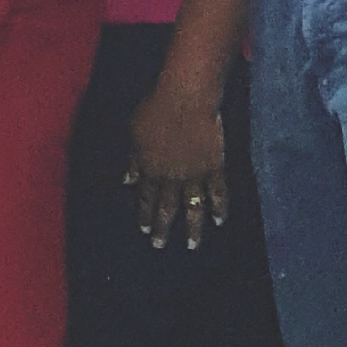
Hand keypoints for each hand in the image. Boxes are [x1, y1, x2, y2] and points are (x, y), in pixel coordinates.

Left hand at [125, 78, 231, 248]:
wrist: (185, 100)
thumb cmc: (155, 110)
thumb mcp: (134, 133)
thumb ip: (133, 161)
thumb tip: (127, 181)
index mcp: (150, 168)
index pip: (146, 198)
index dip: (145, 214)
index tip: (145, 231)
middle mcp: (171, 176)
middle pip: (167, 207)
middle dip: (163, 228)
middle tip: (160, 246)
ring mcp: (194, 173)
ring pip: (193, 206)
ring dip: (192, 227)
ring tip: (191, 245)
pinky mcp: (215, 166)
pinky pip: (218, 192)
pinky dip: (219, 207)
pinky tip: (218, 220)